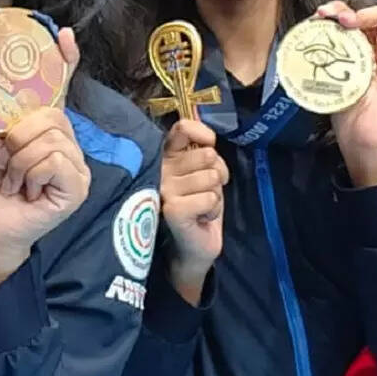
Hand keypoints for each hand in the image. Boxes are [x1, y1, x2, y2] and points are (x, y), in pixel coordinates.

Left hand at [0, 28, 89, 294]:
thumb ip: (4, 117)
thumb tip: (6, 86)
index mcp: (47, 131)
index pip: (59, 92)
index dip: (63, 63)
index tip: (62, 35)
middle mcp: (67, 145)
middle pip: (48, 116)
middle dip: (16, 138)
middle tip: (8, 166)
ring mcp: (76, 166)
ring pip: (48, 138)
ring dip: (19, 162)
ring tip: (16, 183)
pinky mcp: (77, 186)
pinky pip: (53, 159)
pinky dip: (31, 173)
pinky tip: (29, 192)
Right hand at [160, 119, 228, 304]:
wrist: (193, 247)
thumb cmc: (199, 206)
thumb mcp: (204, 172)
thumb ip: (203, 152)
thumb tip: (209, 142)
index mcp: (166, 157)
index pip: (182, 128)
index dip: (202, 134)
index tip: (209, 145)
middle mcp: (160, 170)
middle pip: (207, 155)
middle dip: (217, 173)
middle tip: (206, 190)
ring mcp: (163, 190)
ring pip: (211, 177)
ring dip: (215, 194)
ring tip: (202, 206)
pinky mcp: (172, 209)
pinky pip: (210, 197)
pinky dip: (212, 208)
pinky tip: (201, 218)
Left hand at [317, 1, 376, 186]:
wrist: (364, 129)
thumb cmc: (348, 106)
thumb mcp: (334, 68)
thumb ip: (332, 44)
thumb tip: (318, 19)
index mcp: (359, 46)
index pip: (354, 16)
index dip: (340, 8)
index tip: (323, 13)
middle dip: (362, 12)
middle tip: (347, 21)